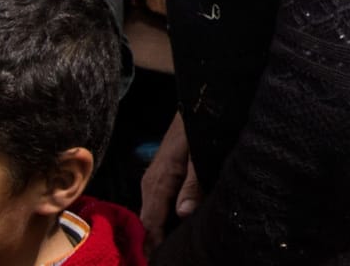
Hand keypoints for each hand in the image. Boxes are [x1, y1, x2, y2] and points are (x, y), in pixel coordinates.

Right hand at [139, 114, 200, 253]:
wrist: (198, 100)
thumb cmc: (199, 126)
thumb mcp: (201, 154)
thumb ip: (193, 184)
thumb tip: (182, 214)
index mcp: (159, 181)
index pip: (150, 222)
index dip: (154, 245)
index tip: (161, 261)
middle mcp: (151, 182)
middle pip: (149, 221)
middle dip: (155, 242)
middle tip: (169, 260)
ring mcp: (155, 177)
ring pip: (152, 212)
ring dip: (159, 231)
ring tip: (170, 250)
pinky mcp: (163, 173)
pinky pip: (158, 202)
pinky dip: (163, 217)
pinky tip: (174, 226)